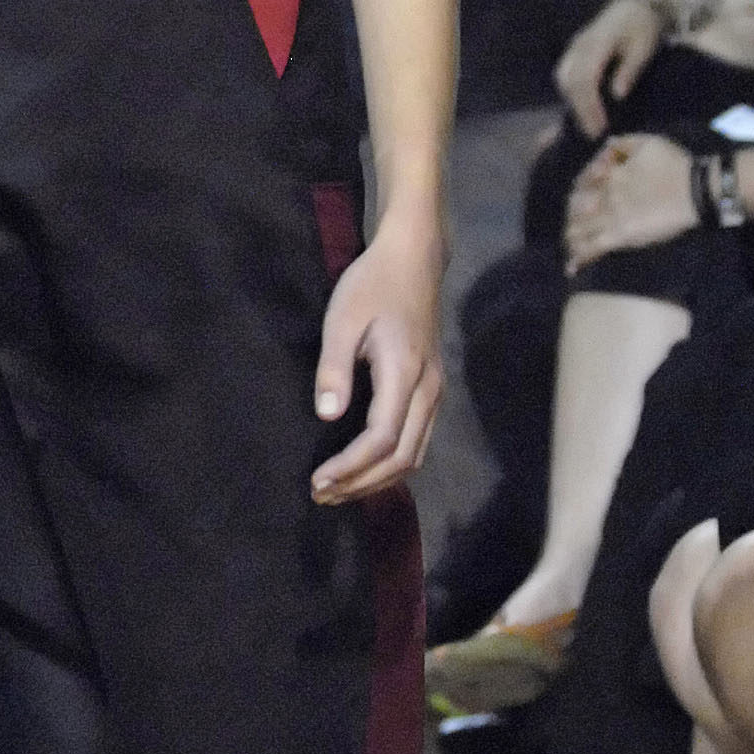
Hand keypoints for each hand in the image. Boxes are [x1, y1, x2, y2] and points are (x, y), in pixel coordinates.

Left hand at [310, 213, 444, 504]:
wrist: (414, 259)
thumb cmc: (372, 284)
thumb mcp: (342, 319)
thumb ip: (333, 368)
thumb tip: (326, 416)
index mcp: (405, 373)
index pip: (382, 438)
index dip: (351, 467)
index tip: (318, 480)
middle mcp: (428, 389)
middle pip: (403, 457)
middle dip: (362, 483)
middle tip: (322, 494)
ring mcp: (434, 391)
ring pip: (414, 454)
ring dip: (377, 479)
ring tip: (338, 489)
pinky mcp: (431, 389)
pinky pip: (417, 440)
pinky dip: (390, 463)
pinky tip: (363, 468)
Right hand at [555, 0, 664, 138]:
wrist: (636, 4)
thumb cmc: (644, 27)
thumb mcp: (645, 47)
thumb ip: (630, 70)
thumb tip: (617, 96)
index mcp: (597, 41)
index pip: (585, 77)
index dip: (589, 105)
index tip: (600, 127)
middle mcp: (579, 45)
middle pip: (568, 81)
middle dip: (579, 110)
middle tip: (594, 134)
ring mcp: (574, 47)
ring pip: (563, 79)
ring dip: (574, 104)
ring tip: (590, 126)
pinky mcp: (574, 52)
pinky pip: (566, 76)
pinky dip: (573, 96)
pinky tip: (586, 110)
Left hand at [563, 134, 696, 270]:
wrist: (693, 190)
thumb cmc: (675, 165)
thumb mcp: (648, 143)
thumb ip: (625, 143)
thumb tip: (607, 145)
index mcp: (610, 174)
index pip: (582, 183)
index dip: (579, 190)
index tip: (581, 197)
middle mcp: (604, 195)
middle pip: (575, 207)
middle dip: (572, 216)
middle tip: (573, 226)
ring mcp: (610, 216)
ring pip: (579, 229)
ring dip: (572, 238)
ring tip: (570, 248)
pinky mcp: (619, 235)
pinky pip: (593, 248)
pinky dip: (580, 258)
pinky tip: (572, 268)